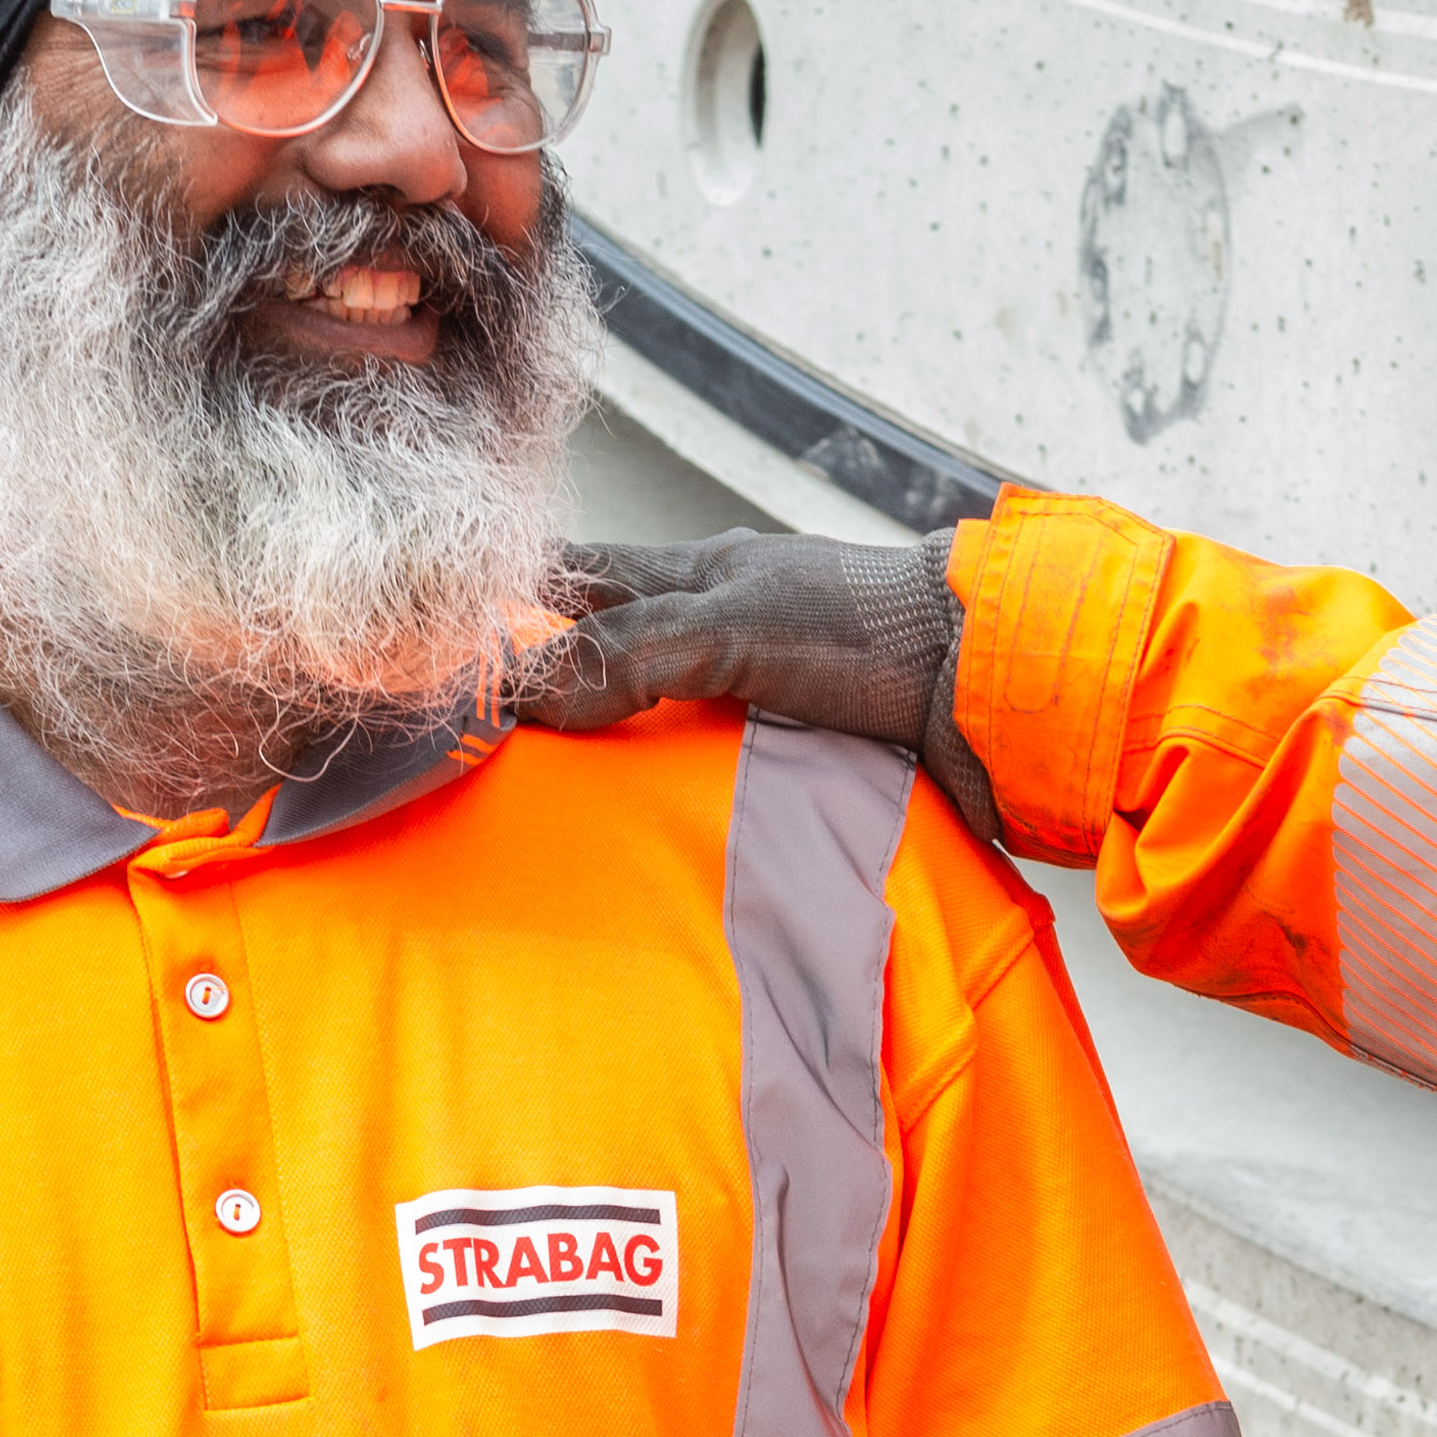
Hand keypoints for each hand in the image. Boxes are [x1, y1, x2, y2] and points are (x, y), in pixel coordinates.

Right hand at [510, 531, 1013, 863]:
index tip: (435, 651)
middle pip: (609, 666)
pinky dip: (672, 821)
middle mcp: (720, 635)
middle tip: (469, 762)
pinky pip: (710, 793)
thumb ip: (633, 653)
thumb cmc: (876, 628)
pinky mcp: (793, 768)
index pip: (576, 581)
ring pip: (656, 736)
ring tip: (533, 828)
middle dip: (548, 707)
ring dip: (609, 778)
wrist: (1001, 685)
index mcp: (699, 578)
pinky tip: (634, 857)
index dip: (508, 605)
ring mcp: (755, 704)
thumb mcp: (735, 626)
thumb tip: (520, 695)